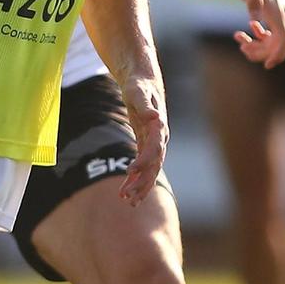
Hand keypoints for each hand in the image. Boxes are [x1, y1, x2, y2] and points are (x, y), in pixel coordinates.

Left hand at [117, 76, 167, 204]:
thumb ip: (145, 106)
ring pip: (150, 170)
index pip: (155, 149)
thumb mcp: (138, 92)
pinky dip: (135, 179)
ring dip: (139, 186)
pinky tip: (125, 191)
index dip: (144, 161)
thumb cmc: (139, 85)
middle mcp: (159, 139)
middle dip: (143, 183)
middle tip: (129, 198)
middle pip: (154, 166)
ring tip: (127, 201)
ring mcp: (154, 143)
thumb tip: (154, 117)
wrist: (143, 82)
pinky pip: (142, 166)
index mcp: (159, 128)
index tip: (131, 171)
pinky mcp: (145, 145)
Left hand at [233, 0, 284, 68]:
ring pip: (273, 43)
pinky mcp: (278, 20)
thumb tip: (254, 20)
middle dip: (259, 51)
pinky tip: (244, 33)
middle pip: (277, 46)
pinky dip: (258, 39)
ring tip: (239, 38)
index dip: (278, 55)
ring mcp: (283, 20)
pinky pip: (271, 37)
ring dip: (256, 46)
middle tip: (241, 45)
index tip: (267, 65)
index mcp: (279, 15)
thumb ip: (252, 1)